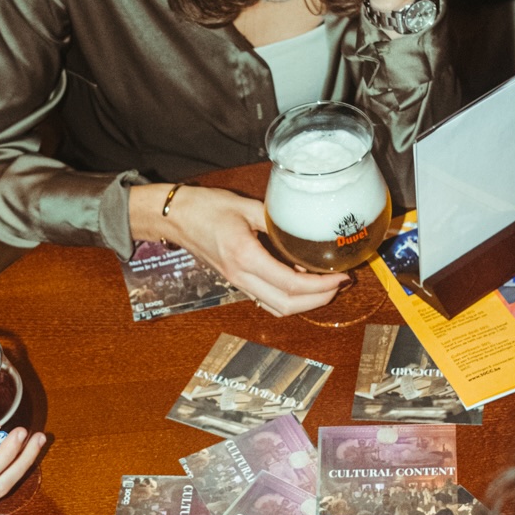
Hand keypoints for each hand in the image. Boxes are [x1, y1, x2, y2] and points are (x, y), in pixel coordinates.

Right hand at [132, 184, 341, 315]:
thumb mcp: (246, 206)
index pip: (290, 283)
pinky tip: (300, 284)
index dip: (320, 285)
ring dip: (305, 303)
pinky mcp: (236, 282)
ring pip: (277, 308)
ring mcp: (237, 283)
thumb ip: (276, 220)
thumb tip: (306, 228)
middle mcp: (241, 276)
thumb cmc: (205, 207)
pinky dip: (288, 299)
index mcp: (245, 256)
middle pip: (287, 305)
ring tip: (325, 286)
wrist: (175, 217)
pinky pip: (266, 301)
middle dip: (319, 299)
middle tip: (339, 283)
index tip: (340, 275)